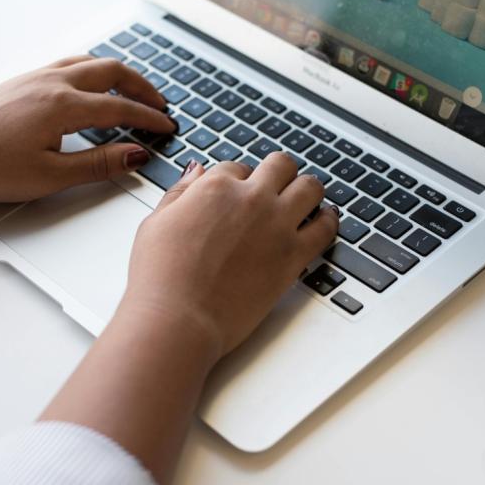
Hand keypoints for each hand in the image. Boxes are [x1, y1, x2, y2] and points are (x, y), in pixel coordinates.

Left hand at [0, 56, 175, 201]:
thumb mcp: (50, 176)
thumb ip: (97, 164)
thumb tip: (134, 156)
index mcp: (62, 106)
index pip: (120, 108)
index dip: (148, 119)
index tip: (166, 127)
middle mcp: (51, 83)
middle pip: (110, 71)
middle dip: (141, 87)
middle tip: (159, 104)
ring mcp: (35, 77)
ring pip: (88, 61)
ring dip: (117, 74)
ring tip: (132, 91)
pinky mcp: (22, 81)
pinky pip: (67, 64)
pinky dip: (91, 70)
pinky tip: (90, 86)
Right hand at [118, 153, 338, 361]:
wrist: (178, 318)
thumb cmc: (160, 277)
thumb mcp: (156, 223)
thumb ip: (180, 193)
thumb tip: (196, 172)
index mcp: (215, 188)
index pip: (237, 168)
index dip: (237, 180)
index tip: (236, 194)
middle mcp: (251, 199)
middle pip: (280, 166)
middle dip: (276, 173)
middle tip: (275, 185)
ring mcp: (276, 226)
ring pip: (310, 187)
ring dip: (306, 190)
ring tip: (304, 198)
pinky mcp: (293, 256)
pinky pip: (326, 228)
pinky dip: (328, 220)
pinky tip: (324, 220)